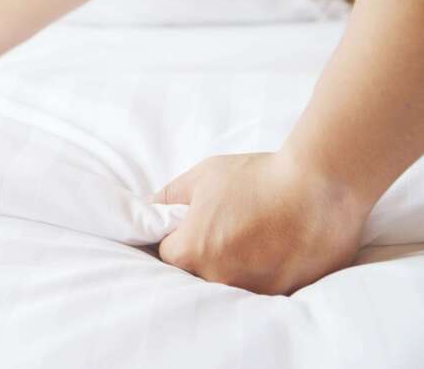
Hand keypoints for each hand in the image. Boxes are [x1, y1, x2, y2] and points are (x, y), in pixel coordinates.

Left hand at [155, 152, 370, 294]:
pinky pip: (263, 287)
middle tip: (227, 228)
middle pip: (196, 274)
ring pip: (230, 282)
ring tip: (255, 237)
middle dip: (204, 253)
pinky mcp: (285, 293)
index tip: (191, 226)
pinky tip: (276, 249)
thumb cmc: (258, 176)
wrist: (321, 184)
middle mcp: (219, 277)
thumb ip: (169, 197)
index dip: (176, 238)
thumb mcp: (203, 177)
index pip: (167, 255)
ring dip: (235, 265)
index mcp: (193, 251)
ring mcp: (254, 289)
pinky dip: (265, 272)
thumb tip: (148, 208)